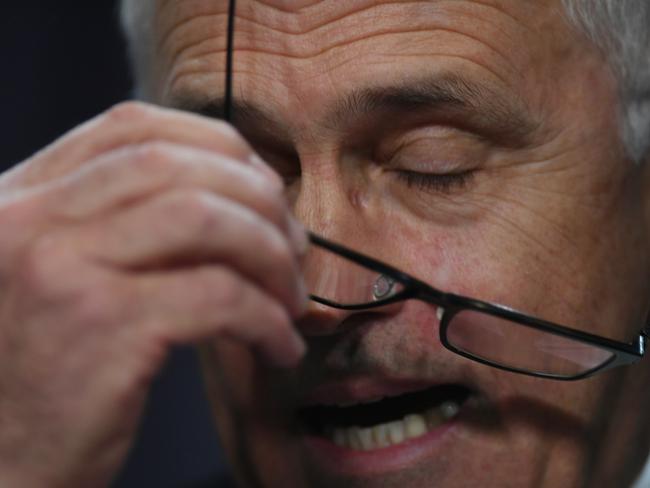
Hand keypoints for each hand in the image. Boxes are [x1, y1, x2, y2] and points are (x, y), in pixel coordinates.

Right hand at [0, 102, 306, 486]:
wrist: (3, 466)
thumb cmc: (44, 376)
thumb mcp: (59, 276)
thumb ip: (117, 225)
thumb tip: (234, 196)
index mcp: (23, 199)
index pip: (134, 128)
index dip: (217, 145)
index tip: (262, 187)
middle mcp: (30, 220)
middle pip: (178, 166)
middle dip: (259, 200)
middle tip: (293, 247)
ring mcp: (60, 268)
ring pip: (205, 219)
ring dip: (270, 255)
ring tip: (290, 298)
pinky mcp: (100, 326)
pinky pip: (218, 296)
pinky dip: (266, 317)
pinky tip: (278, 345)